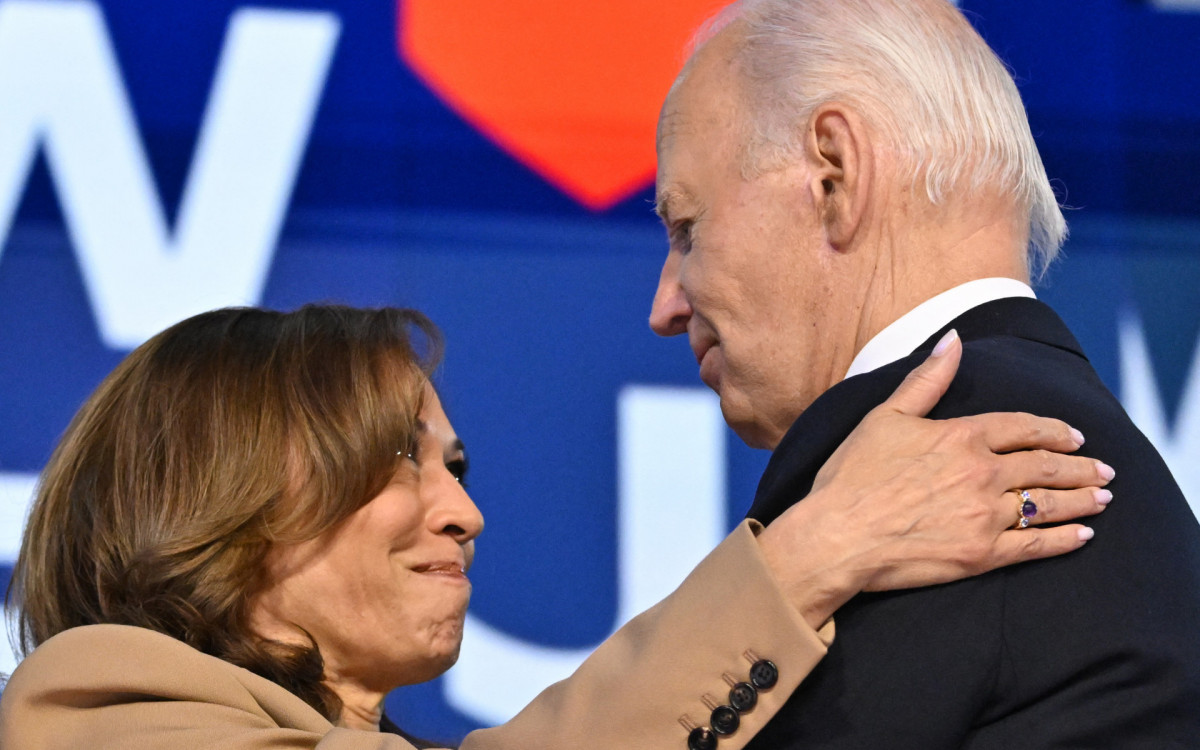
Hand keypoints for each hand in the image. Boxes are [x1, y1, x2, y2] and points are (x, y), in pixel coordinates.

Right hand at [758, 330, 1112, 629]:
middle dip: (1080, 466)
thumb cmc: (852, 477)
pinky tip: (1082, 535)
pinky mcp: (982, 554)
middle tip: (1104, 469)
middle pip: (1045, 465)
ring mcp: (985, 516)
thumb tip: (953, 339)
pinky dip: (1064, 539)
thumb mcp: (885, 416)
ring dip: (1081, 499)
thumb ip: (926, 379)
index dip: (1054, 430)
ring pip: (1048, 504)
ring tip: (1103, 498)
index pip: (1022, 427)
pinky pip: (1036, 546)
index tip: (1074, 436)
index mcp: (961, 436)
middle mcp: (982, 473)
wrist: (838, 536)